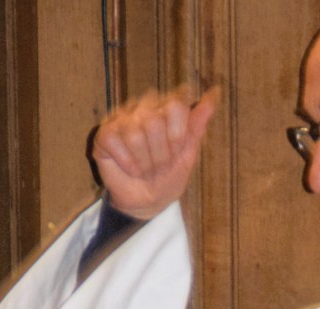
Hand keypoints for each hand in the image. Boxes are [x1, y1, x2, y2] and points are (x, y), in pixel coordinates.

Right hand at [91, 86, 219, 219]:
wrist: (148, 203)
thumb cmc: (168, 178)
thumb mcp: (188, 154)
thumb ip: (198, 125)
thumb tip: (215, 93)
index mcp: (164, 110)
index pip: (175, 106)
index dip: (177, 135)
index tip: (176, 152)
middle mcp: (142, 108)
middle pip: (154, 120)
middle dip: (161, 153)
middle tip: (159, 165)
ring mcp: (121, 119)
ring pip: (135, 133)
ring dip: (144, 161)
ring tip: (144, 169)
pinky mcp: (104, 134)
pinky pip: (116, 141)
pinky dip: (127, 163)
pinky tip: (129, 168)